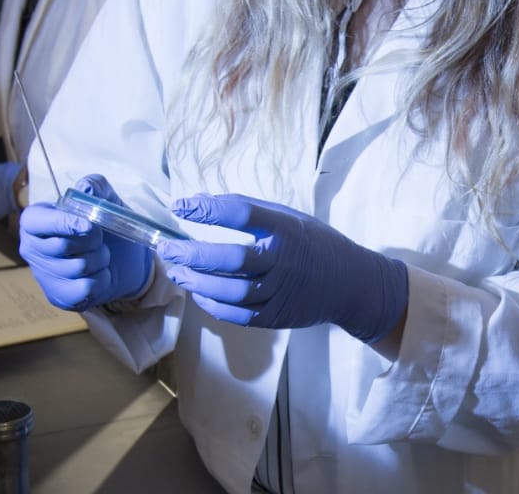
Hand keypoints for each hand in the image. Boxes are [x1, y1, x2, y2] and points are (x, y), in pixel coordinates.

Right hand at [19, 175, 153, 310]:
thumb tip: (85, 188)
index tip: (88, 225)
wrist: (123, 259)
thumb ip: (95, 186)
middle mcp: (32, 249)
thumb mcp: (105, 199)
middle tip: (100, 237)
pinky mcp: (59, 296)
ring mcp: (43, 275)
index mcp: (36, 221)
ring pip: (77, 267)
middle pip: (62, 246)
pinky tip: (99, 273)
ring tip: (101, 254)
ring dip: (100, 259)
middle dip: (91, 240)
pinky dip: (102, 279)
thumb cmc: (105, 225)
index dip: (63, 223)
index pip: (36, 222)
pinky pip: (85, 288)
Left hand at [160, 194, 408, 342]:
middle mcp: (282, 261)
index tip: (179, 204)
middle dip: (193, 254)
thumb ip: (246, 209)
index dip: (208, 209)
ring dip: (197, 282)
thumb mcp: (288, 217)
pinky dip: (213, 305)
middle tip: (166, 248)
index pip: (242, 214)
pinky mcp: (276, 317)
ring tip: (176, 272)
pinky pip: (237, 315)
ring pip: (229, 291)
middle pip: (230, 259)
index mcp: (286, 229)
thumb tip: (198, 201)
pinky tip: (198, 294)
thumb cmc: (314, 243)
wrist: (351, 284)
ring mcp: (279, 292)